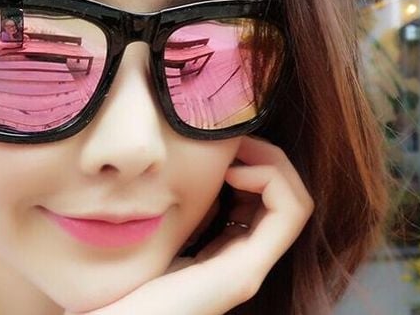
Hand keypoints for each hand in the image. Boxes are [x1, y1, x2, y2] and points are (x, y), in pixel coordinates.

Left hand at [65, 136, 313, 314]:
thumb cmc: (124, 277)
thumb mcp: (159, 226)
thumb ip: (179, 204)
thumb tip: (188, 163)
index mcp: (225, 249)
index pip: (268, 199)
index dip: (256, 162)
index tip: (225, 146)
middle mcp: (244, 259)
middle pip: (287, 197)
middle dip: (267, 157)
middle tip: (235, 141)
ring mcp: (247, 268)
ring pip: (296, 201)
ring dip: (271, 164)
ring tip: (233, 157)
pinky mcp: (242, 273)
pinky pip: (288, 213)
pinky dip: (270, 180)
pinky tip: (232, 172)